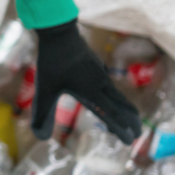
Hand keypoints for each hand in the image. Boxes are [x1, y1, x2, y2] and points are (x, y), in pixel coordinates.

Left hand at [31, 19, 141, 144]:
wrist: (59, 33)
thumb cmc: (52, 62)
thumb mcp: (45, 90)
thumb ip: (43, 113)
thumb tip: (37, 136)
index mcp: (92, 92)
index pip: (111, 115)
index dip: (121, 129)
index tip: (130, 141)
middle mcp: (100, 84)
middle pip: (121, 106)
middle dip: (130, 121)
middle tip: (137, 134)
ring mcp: (100, 74)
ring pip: (117, 95)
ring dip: (123, 109)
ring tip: (127, 118)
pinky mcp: (96, 66)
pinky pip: (110, 85)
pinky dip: (115, 97)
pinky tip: (110, 97)